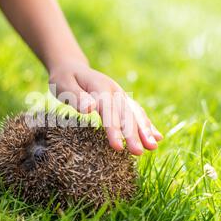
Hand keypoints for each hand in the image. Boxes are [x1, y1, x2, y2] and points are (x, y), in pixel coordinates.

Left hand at [48, 61, 162, 154]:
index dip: (113, 129)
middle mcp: (114, 90)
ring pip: (135, 113)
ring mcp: (120, 95)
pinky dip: (148, 124)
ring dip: (145, 130)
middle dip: (133, 134)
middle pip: (125, 114)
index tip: (117, 146)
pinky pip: (137, 113)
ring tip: (153, 147)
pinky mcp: (122, 101)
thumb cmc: (64, 79)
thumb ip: (76, 97)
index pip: (108, 110)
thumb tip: (90, 108)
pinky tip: (158, 137)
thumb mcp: (63, 84)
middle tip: (138, 153)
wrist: (72, 67)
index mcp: (99, 86)